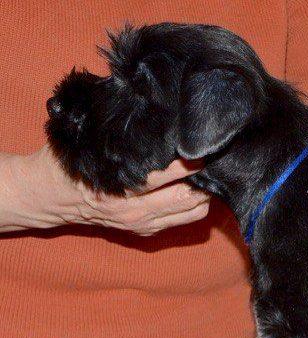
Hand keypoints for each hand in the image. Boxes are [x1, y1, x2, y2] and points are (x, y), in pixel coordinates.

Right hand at [0, 145, 209, 234]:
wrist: (48, 196)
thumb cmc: (68, 159)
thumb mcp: (86, 137)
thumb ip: (116, 126)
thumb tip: (142, 96)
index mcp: (117, 187)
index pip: (165, 177)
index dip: (189, 164)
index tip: (204, 146)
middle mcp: (132, 210)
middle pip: (186, 198)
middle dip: (206, 179)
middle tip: (218, 158)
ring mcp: (141, 224)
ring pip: (192, 212)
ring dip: (206, 193)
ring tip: (212, 171)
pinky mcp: (147, 231)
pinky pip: (185, 220)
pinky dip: (197, 204)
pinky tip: (200, 185)